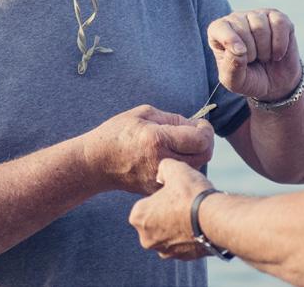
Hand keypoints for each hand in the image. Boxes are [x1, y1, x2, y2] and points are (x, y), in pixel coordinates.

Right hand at [87, 105, 213, 194]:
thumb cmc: (118, 133)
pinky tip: (172, 156)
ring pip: (195, 167)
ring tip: (181, 143)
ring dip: (196, 154)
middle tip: (196, 133)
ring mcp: (159, 179)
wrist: (97, 163)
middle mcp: (161, 161)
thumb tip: (195, 125)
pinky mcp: (157, 188)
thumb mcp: (144, 114)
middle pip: (203, 156)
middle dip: (205, 142)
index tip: (202, 125)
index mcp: (157, 139)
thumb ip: (173, 118)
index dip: (207, 130)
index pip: (199, 139)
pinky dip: (184, 165)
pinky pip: (181, 176)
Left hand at [129, 158, 213, 259]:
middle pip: (156, 220)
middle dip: (167, 212)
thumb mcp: (173, 168)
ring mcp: (165, 251)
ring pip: (169, 233)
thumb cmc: (189, 193)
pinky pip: (184, 243)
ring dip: (178, 225)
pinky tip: (200, 223)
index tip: (173, 192)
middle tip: (183, 202)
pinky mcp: (183, 258)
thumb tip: (162, 174)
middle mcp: (147, 238)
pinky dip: (190, 234)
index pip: (146, 203)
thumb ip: (163, 168)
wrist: (213, 218)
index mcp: (138, 217)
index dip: (160, 195)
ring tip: (193, 212)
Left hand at [208, 9, 301, 100]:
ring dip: (265, 49)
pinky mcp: (278, 18)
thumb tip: (239, 49)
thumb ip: (231, 67)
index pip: (219, 28)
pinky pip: (279, 23)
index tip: (241, 54)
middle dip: (251, 52)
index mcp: (219, 32)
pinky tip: (277, 52)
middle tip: (254, 60)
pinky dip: (280, 43)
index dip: (230, 41)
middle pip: (243, 29)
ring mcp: (258, 16)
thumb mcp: (235, 82)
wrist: (275, 83)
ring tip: (264, 56)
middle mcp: (237, 19)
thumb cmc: (249, 79)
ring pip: (261, 27)